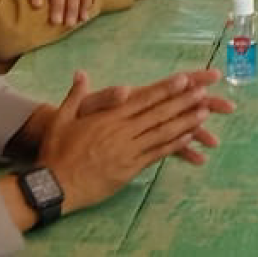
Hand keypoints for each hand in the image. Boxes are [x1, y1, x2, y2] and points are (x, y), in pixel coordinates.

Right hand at [40, 70, 229, 212]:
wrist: (52, 185)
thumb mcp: (61, 119)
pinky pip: (156, 154)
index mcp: (108, 117)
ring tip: (205, 112)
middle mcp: (121, 131)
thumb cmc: (55, 151)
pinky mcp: (130, 168)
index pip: (142, 99)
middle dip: (183, 102)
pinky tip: (188, 138)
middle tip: (204, 92)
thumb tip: (81, 73)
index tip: (184, 80)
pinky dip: (174, 145)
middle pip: (158, 114)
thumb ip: (75, 95)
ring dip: (185, 122)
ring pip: (162, 133)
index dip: (165, 89)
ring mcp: (127, 150)